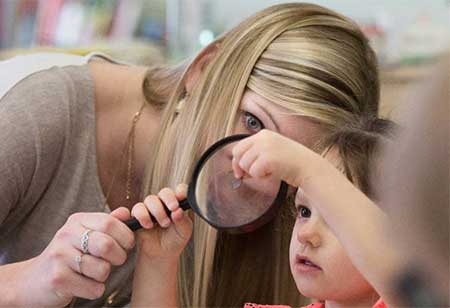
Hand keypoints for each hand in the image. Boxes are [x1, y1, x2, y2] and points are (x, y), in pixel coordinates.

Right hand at [17, 211, 134, 306]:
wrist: (33, 281)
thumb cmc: (69, 255)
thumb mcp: (86, 233)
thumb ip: (108, 223)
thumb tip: (126, 212)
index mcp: (77, 220)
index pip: (110, 223)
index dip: (126, 236)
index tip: (127, 245)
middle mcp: (66, 235)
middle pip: (107, 245)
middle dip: (119, 257)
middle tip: (114, 261)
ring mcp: (60, 257)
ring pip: (102, 269)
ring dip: (104, 276)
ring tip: (93, 273)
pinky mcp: (57, 279)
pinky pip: (94, 288)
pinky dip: (95, 290)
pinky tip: (83, 285)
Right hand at [130, 184, 192, 259]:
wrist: (161, 255)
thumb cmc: (174, 240)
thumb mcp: (184, 232)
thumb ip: (183, 221)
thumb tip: (178, 211)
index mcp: (178, 204)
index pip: (180, 191)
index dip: (181, 191)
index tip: (181, 196)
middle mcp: (164, 204)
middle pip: (165, 192)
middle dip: (169, 199)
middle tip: (173, 208)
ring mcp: (151, 208)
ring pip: (151, 199)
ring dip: (157, 210)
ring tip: (164, 224)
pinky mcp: (138, 215)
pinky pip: (138, 208)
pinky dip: (143, 215)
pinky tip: (149, 225)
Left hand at [232, 129, 318, 186]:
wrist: (309, 167)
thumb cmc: (291, 163)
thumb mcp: (272, 151)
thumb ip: (255, 155)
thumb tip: (238, 169)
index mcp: (263, 134)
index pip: (239, 147)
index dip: (238, 161)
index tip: (241, 172)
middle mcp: (262, 138)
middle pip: (238, 155)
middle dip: (243, 168)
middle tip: (254, 175)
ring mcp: (265, 147)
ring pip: (245, 165)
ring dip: (255, 173)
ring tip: (270, 171)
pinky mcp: (268, 159)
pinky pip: (254, 172)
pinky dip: (262, 177)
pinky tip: (273, 174)